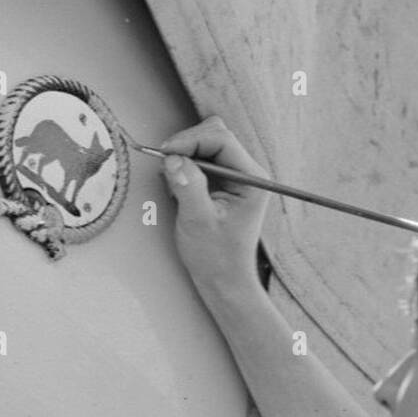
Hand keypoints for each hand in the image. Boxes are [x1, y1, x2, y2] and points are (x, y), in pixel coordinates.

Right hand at [160, 115, 270, 294]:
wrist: (224, 281)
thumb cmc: (216, 258)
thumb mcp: (198, 222)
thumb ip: (187, 187)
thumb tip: (172, 159)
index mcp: (252, 179)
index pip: (221, 139)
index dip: (190, 140)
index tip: (165, 152)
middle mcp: (248, 173)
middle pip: (215, 135)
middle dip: (188, 144)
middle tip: (166, 163)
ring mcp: (236, 177)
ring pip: (207, 145)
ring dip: (185, 156)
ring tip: (173, 181)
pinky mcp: (223, 184)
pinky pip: (202, 161)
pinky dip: (186, 167)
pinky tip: (179, 188)